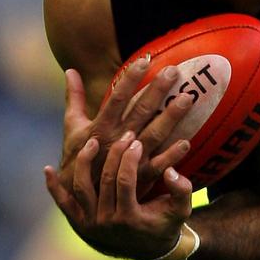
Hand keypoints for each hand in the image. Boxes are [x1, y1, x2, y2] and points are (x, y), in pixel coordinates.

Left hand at [45, 133, 193, 259]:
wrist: (148, 248)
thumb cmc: (166, 223)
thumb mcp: (181, 209)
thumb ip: (182, 190)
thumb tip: (171, 170)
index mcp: (129, 218)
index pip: (124, 181)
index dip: (130, 159)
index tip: (137, 142)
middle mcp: (106, 223)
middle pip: (104, 180)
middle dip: (114, 154)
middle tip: (125, 135)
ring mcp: (89, 223)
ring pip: (81, 188)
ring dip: (84, 162)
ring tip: (93, 142)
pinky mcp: (78, 222)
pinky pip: (62, 203)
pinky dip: (53, 187)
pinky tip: (48, 169)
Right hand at [57, 62, 193, 198]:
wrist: (79, 199)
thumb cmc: (76, 158)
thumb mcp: (72, 127)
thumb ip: (74, 98)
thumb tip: (70, 70)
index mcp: (100, 127)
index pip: (117, 98)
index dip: (130, 79)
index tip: (145, 60)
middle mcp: (116, 141)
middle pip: (140, 111)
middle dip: (157, 90)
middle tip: (174, 71)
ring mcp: (130, 159)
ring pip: (154, 135)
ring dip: (171, 117)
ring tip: (188, 98)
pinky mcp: (140, 177)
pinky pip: (159, 165)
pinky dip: (172, 155)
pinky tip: (187, 142)